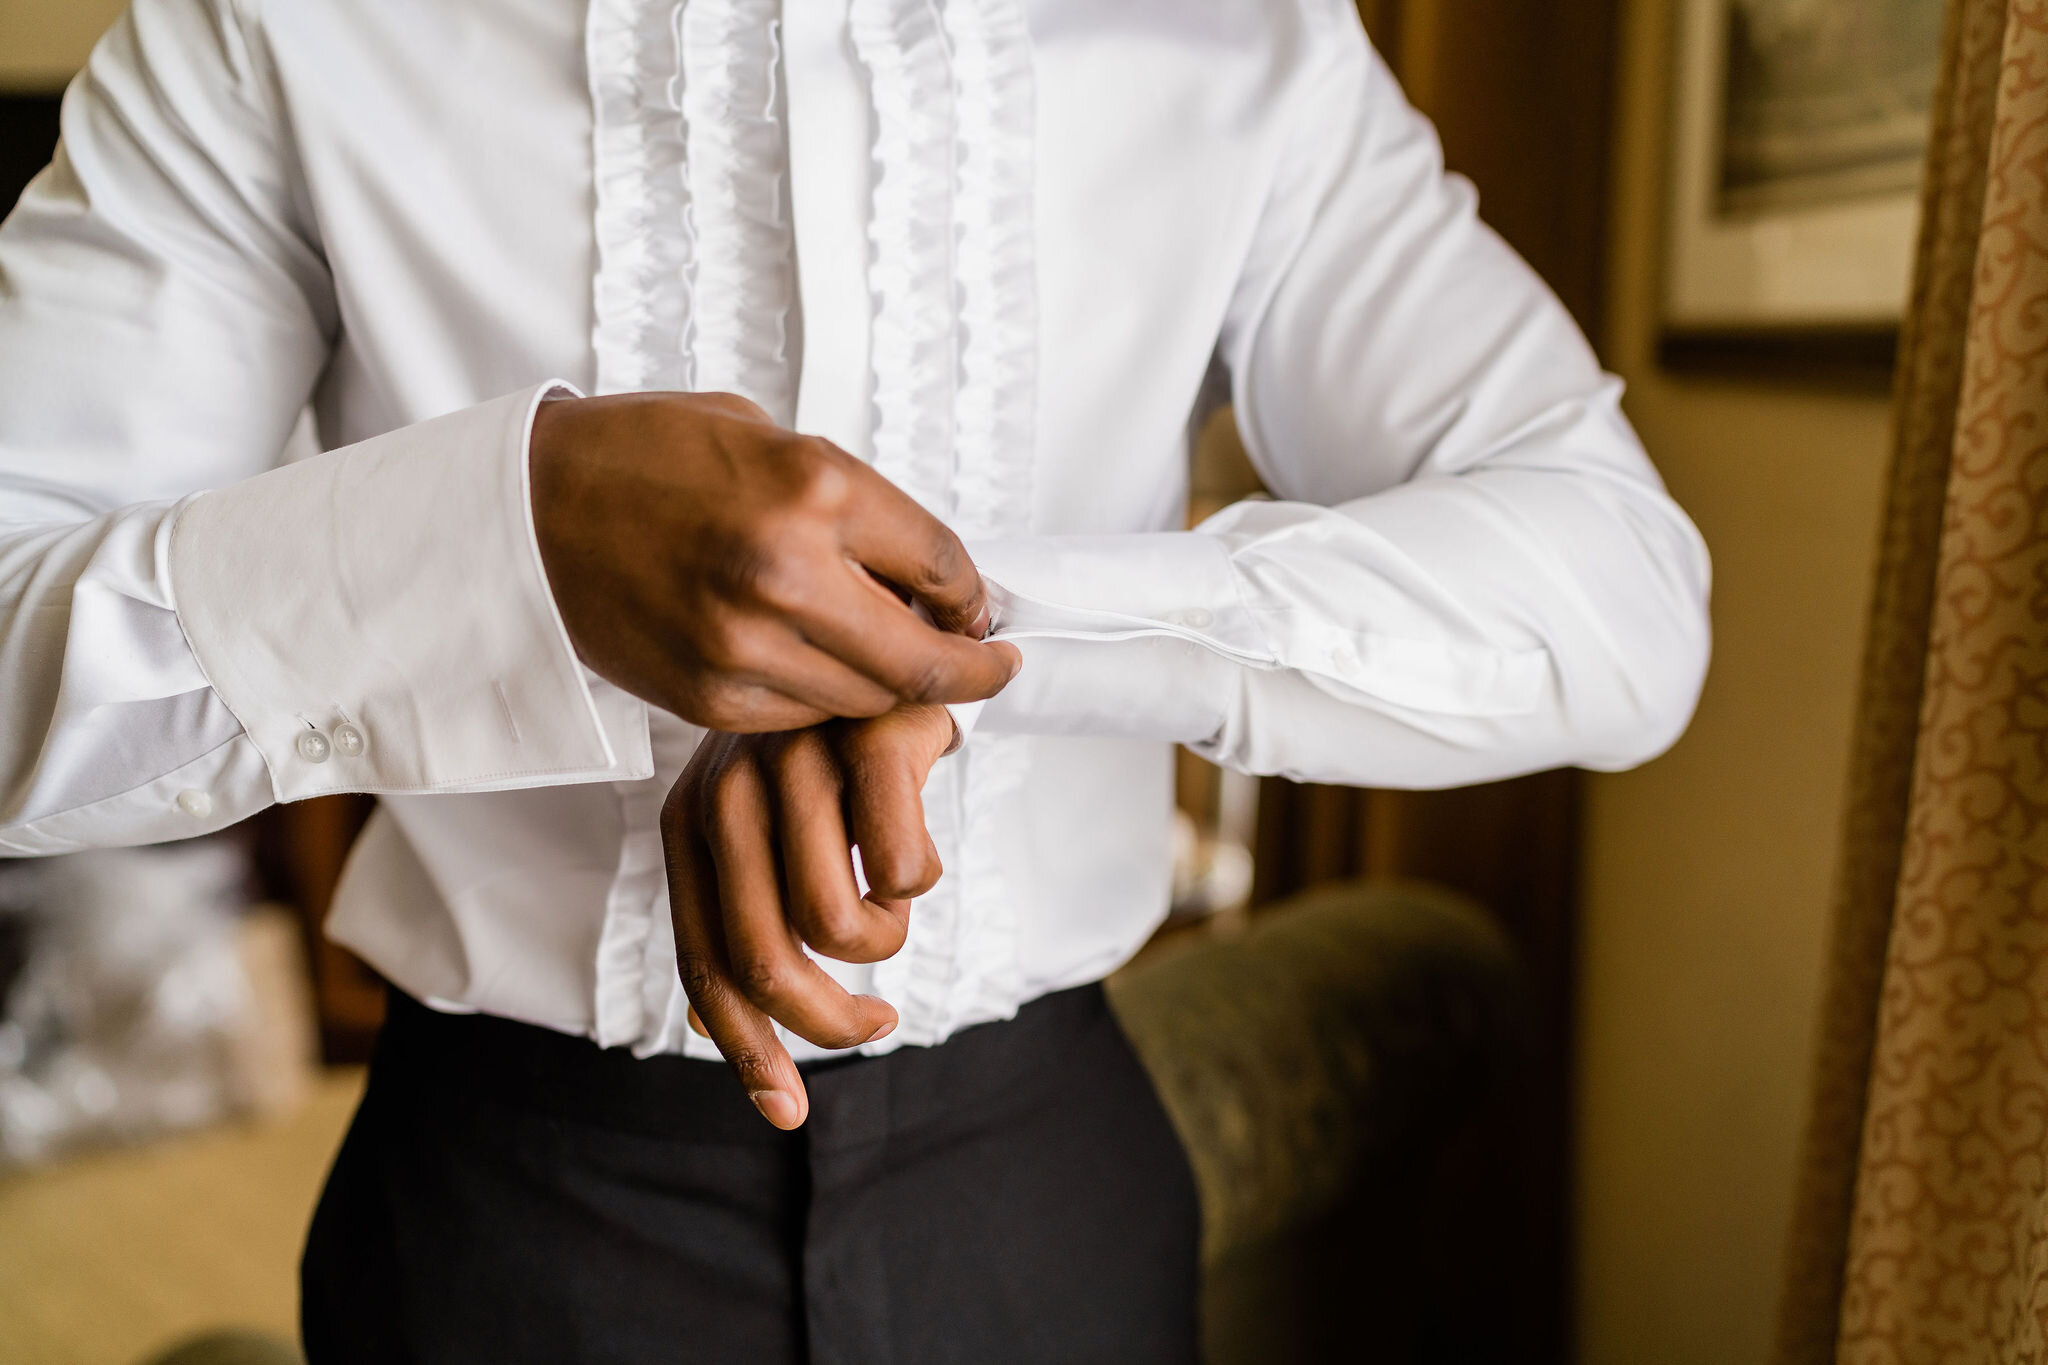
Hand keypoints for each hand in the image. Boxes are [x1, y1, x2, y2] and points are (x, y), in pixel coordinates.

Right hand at [531, 391, 1016, 730]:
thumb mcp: (767, 438)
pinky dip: (828, 699)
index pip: (943, 565)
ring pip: (867, 699)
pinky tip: (826, 671)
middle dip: (971, 670)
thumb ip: (851, 504)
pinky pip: (804, 716)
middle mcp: (786, 573)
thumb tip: (927, 573)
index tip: (987, 611)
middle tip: (990, 665)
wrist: (531, 508)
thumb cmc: (648, 456)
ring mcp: (744, 645)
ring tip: (899, 661)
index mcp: (813, 488)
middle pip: (921, 659)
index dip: (977, 597)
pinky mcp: (710, 695)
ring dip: (896, 687)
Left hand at [661, 702, 986, 1127]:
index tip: (788, 1113)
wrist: (889, 633)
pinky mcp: (870, 741)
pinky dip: (920, 882)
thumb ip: (742, 910)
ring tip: (894, 907)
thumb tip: (708, 1030)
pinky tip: (917, 850)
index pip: (704, 964)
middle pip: (766, 963)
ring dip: (884, 942)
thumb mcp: (767, 826)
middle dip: (831, 1023)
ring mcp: (798, 763)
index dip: (747, 1051)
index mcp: (692, 825)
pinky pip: (905, 872)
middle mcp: (729, 794)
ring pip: (840, 925)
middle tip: (879, 1025)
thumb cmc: (830, 755)